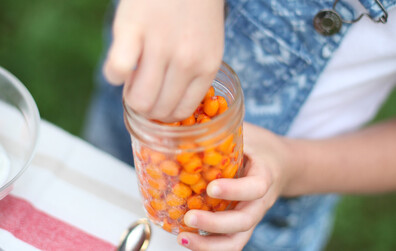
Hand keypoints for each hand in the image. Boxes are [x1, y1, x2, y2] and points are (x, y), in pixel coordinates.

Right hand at [104, 0, 224, 121]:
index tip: (157, 105)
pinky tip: (120, 64)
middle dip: (147, 108)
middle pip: (159, 110)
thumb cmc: (195, 9)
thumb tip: (171, 106)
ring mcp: (160, 46)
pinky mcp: (132, 30)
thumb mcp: (208, 44)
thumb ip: (195, 74)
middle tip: (142, 92)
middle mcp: (186, 61)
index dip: (165, 115)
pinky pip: (116, 71)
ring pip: (139, 99)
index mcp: (207, 66)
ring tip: (132, 81)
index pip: (182, 111)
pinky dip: (114, 74)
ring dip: (130, 96)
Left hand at [176, 122, 294, 249]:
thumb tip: (191, 119)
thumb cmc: (261, 147)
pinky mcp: (239, 224)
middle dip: (215, 224)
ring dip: (209, 245)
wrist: (280, 164)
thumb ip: (226, 130)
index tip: (212, 187)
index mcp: (264, 176)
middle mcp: (259, 201)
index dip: (235, 190)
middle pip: (244, 222)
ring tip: (182, 238)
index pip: (255, 188)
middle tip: (189, 218)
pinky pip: (227, 241)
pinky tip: (186, 239)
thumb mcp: (249, 133)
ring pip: (236, 240)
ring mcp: (249, 215)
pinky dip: (207, 245)